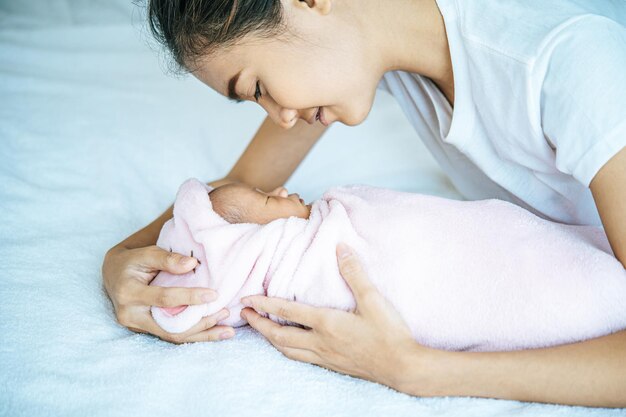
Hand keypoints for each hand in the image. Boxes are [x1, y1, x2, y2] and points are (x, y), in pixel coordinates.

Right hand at [102, 244, 234, 343]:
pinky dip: (194, 335)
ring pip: (173, 336)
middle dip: (201, 324)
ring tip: (227, 331)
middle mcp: (131, 315)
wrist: (114, 274)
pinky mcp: (146, 330)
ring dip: (202, 335)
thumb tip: (192, 265)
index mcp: (129, 293)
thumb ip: (167, 258)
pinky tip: (214, 332)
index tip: (214, 294)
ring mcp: (137, 326)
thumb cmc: (132, 261)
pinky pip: (172, 335)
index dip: (190, 297)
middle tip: (225, 314)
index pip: (164, 299)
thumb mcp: (146, 253)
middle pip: (170, 327)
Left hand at [239, 242, 433, 388]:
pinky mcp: (332, 364)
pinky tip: (289, 345)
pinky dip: (287, 349)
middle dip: (258, 324)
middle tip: (244, 314)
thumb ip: (355, 273)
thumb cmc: (389, 333)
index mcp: (326, 323)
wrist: (403, 367)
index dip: (264, 304)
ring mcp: (325, 356)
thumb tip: (341, 248)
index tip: (246, 299)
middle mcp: (320, 342)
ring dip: (270, 339)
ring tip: (260, 329)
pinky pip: (301, 357)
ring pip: (287, 350)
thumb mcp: (374, 299)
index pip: (287, 312)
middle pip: (279, 335)